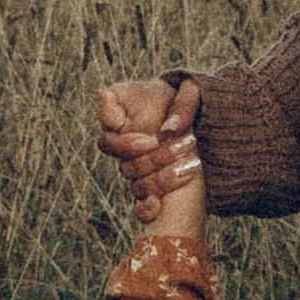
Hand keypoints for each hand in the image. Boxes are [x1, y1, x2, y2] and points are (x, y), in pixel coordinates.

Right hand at [98, 76, 201, 215]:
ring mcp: (132, 166)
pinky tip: (158, 205)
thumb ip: (182, 104)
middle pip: (124, 162)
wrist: (191, 115)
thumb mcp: (191, 91)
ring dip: (162, 178)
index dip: (126, 142)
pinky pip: (140, 205)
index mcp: (120, 112)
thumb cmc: (187, 97)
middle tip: (183, 146)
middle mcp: (120, 142)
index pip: (108, 130)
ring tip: (191, 163)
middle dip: (154, 159)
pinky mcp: (147, 185)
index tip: (152, 140)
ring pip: (136, 183)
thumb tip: (168, 130)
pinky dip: (146, 209)